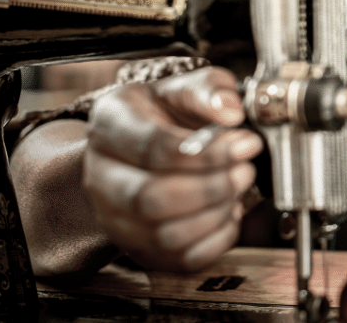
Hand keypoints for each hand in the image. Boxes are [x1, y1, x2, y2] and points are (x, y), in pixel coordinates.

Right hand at [83, 66, 263, 271]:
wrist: (147, 140)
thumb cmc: (167, 113)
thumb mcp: (188, 86)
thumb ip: (211, 90)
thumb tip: (230, 111)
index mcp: (111, 124)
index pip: (154, 149)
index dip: (207, 153)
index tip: (244, 144)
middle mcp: (102, 174)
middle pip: (151, 198)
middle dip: (211, 187)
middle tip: (244, 169)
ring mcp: (116, 216)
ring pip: (165, 235)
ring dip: (216, 214)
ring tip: (237, 187)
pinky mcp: (139, 247)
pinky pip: (181, 260)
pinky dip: (216, 240)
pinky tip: (228, 213)